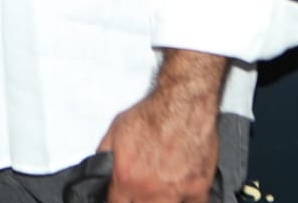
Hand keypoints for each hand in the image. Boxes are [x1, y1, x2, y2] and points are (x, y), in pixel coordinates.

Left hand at [96, 50, 224, 202]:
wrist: (183, 104)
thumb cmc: (154, 114)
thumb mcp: (115, 131)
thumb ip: (105, 156)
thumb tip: (99, 172)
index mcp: (126, 178)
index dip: (115, 200)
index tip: (120, 196)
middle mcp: (150, 190)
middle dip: (136, 199)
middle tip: (141, 188)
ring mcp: (175, 193)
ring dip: (160, 200)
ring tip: (158, 189)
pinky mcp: (198, 189)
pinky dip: (185, 201)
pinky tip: (180, 192)